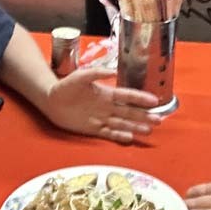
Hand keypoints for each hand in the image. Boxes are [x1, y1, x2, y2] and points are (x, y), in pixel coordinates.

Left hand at [40, 67, 161, 143]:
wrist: (51, 100)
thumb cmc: (66, 86)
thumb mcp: (81, 76)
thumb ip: (97, 73)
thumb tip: (114, 71)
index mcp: (106, 93)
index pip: (127, 96)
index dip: (141, 99)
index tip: (155, 101)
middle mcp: (107, 107)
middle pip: (129, 112)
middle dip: (144, 116)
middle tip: (159, 120)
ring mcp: (101, 119)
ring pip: (122, 123)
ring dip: (136, 127)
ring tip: (150, 130)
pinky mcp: (92, 129)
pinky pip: (109, 133)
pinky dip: (119, 136)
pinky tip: (130, 138)